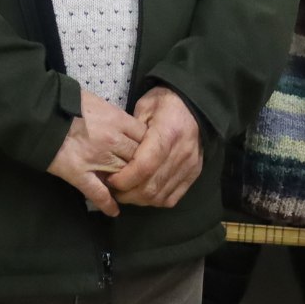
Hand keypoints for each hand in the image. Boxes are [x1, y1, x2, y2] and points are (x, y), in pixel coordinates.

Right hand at [48, 93, 146, 217]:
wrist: (42, 114)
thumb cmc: (69, 103)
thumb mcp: (97, 102)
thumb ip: (114, 115)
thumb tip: (124, 124)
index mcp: (117, 121)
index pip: (145, 138)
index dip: (148, 146)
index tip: (148, 150)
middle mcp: (112, 141)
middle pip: (137, 158)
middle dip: (140, 165)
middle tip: (142, 172)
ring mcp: (97, 160)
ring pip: (123, 176)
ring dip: (127, 183)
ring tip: (129, 189)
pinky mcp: (79, 174)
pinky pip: (98, 193)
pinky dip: (107, 204)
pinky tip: (114, 211)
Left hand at [106, 88, 205, 208]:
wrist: (194, 105)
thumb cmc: (164, 103)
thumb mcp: (144, 108)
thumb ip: (131, 134)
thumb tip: (116, 158)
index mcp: (167, 133)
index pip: (144, 167)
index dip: (124, 179)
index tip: (110, 179)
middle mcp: (181, 153)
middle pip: (151, 187)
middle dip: (128, 194)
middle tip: (114, 189)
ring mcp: (190, 166)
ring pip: (160, 196)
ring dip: (139, 200)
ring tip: (126, 192)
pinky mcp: (194, 173)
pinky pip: (172, 198)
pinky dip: (155, 200)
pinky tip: (144, 193)